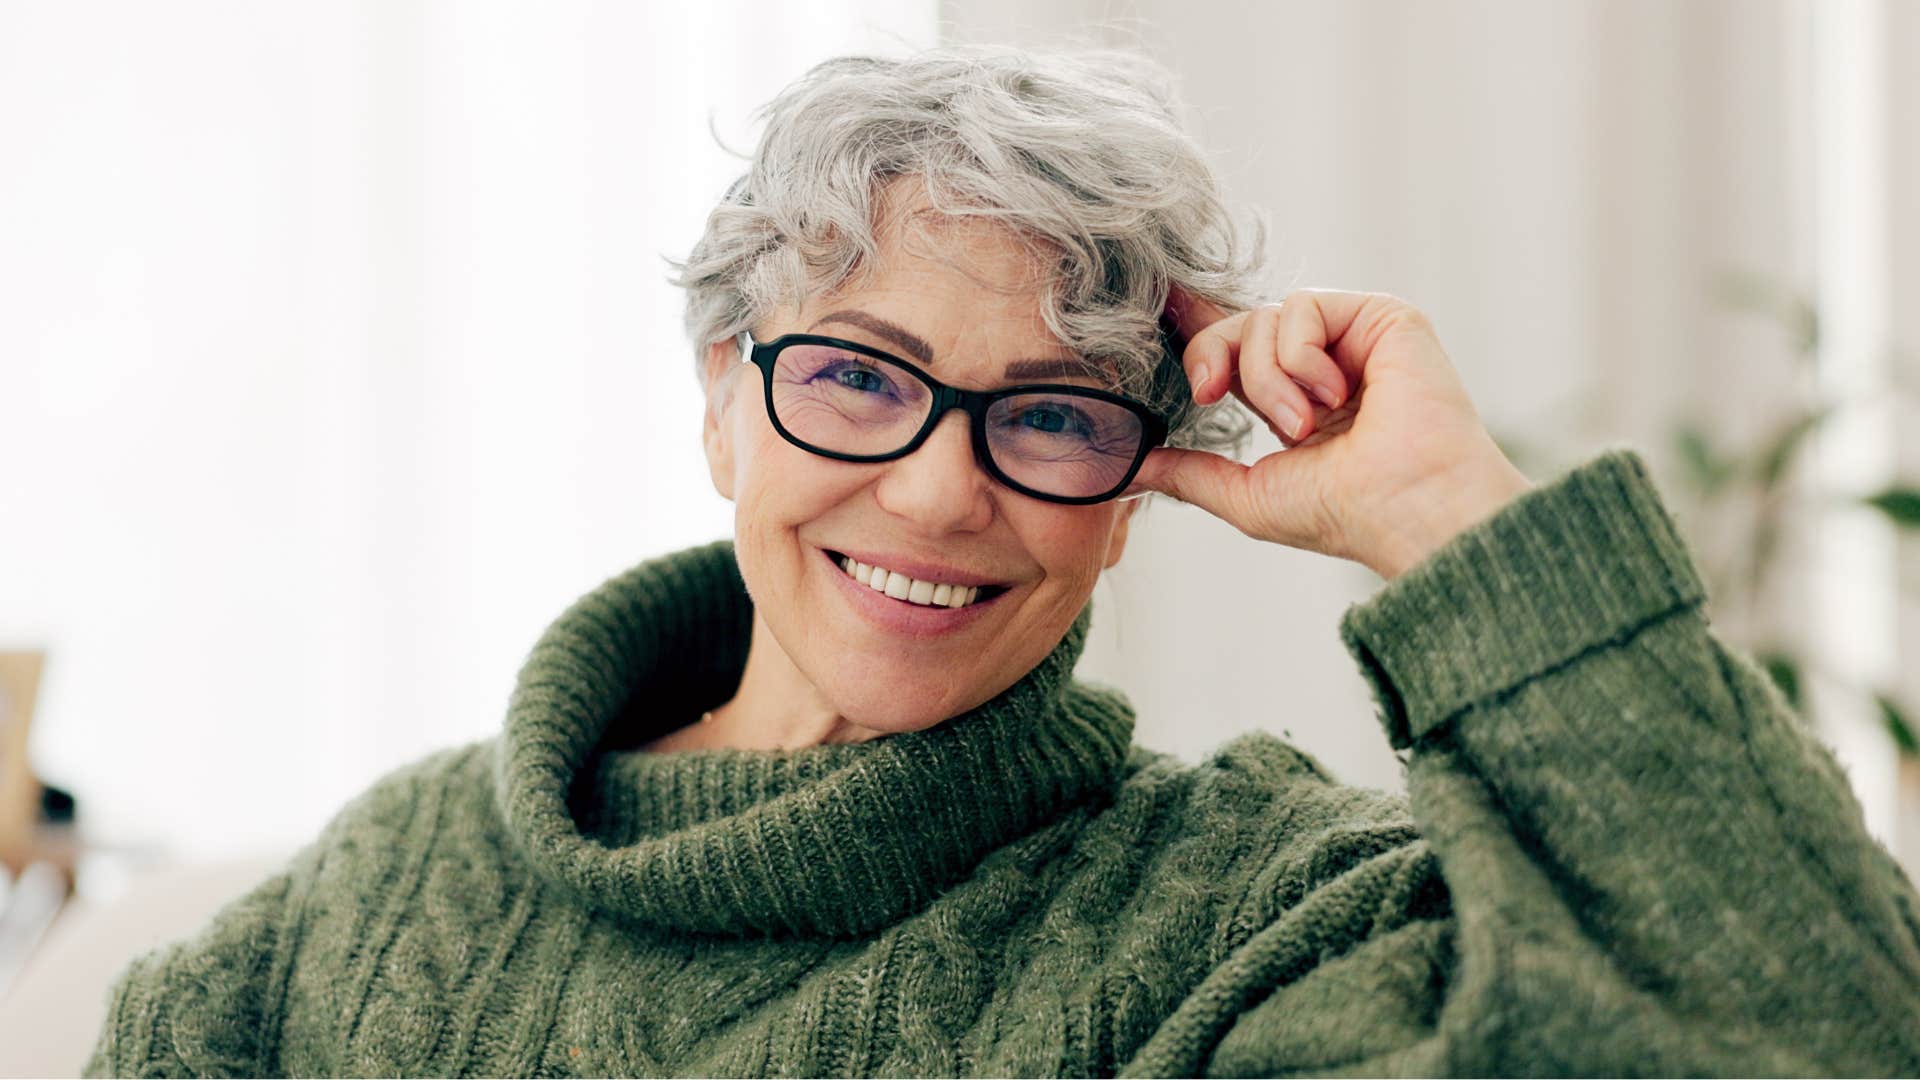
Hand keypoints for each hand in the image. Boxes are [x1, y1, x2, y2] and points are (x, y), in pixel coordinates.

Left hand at [1127, 287, 1531, 579]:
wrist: (1408, 510)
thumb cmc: (1343, 515)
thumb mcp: (1247, 496)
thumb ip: (1189, 474)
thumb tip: (1129, 465)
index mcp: (1295, 401)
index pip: (1234, 351)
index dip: (1195, 335)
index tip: (1149, 322)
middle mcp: (1325, 365)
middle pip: (1238, 325)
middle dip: (1212, 359)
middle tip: (1212, 397)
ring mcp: (1354, 339)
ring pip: (1265, 318)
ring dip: (1267, 379)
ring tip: (1307, 427)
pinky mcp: (1382, 316)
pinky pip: (1302, 306)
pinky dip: (1300, 357)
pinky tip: (1335, 397)